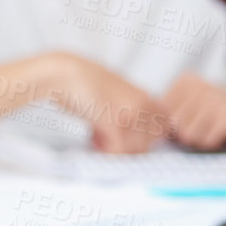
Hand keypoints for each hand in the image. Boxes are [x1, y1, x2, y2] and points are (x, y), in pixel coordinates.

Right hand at [44, 54, 167, 153]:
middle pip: (149, 143)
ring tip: (98, 134)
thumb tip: (138, 138)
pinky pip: (118, 152)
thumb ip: (132, 111)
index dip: (144, 138)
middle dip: (129, 146)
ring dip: (115, 148)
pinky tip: (93, 137)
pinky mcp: (115, 124)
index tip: (125, 135)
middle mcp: (143, 105)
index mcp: (146, 96)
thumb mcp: (117, 94)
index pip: (162, 129)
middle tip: (109, 136)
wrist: (63, 74)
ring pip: (134, 150)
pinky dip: (104, 150)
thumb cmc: (84, 83)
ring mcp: (131, 114)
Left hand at [161, 73, 225, 149]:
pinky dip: (215, 143)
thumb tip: (151, 129)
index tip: (193, 118)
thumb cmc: (221, 113)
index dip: (176, 125)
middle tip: (207, 124)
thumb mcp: (193, 105)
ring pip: (188, 136)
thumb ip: (170, 114)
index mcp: (186, 81)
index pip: (162, 115)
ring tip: (215, 127)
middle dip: (188, 133)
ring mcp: (213, 101)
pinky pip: (206, 142)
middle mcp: (198, 87)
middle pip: (174, 127)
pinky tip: (225, 132)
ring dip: (202, 139)